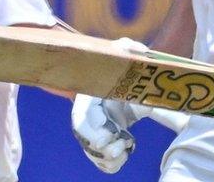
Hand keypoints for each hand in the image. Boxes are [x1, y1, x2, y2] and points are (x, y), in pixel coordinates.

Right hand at [70, 37, 150, 172]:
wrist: (134, 79)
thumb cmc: (124, 63)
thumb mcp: (125, 52)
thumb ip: (128, 48)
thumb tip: (133, 49)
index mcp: (90, 97)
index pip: (80, 118)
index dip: (89, 132)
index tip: (106, 139)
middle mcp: (90, 116)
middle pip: (84, 140)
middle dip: (100, 150)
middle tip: (120, 147)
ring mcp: (96, 129)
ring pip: (92, 153)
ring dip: (107, 159)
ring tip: (125, 150)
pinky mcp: (106, 140)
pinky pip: (102, 161)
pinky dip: (112, 165)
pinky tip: (124, 156)